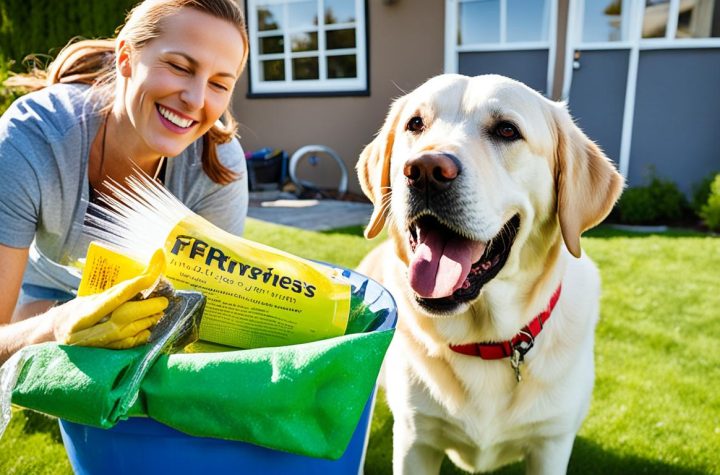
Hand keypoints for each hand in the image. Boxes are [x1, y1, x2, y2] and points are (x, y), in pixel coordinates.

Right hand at [53, 249, 167, 348]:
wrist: (54, 337)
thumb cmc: (76, 312)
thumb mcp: (90, 299)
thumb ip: (114, 293)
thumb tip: (146, 278)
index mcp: (82, 313)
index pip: (115, 296)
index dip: (137, 284)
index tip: (153, 275)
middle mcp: (87, 332)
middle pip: (124, 317)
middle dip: (147, 307)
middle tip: (163, 301)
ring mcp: (94, 347)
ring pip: (129, 332)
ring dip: (148, 321)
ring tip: (158, 312)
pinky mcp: (101, 357)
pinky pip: (128, 346)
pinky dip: (141, 335)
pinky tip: (148, 328)